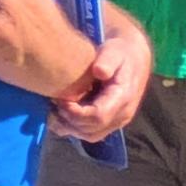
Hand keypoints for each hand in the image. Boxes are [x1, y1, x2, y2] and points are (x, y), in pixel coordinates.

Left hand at [51, 7, 152, 144]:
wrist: (132, 59)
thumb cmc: (120, 52)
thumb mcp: (114, 50)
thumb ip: (107, 59)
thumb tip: (99, 71)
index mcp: (123, 98)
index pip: (98, 116)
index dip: (75, 113)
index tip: (59, 100)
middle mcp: (122, 115)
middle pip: (91, 130)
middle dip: (68, 121)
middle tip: (53, 104)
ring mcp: (116, 122)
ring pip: (89, 135)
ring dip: (69, 127)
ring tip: (54, 110)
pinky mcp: (109, 123)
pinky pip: (89, 133)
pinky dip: (73, 127)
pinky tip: (61, 113)